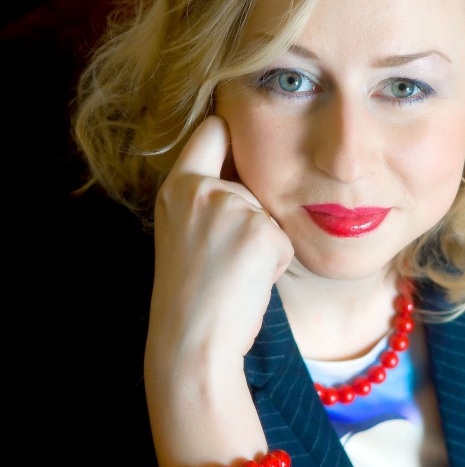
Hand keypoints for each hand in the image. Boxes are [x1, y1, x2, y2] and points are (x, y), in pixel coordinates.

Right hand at [147, 115, 293, 375]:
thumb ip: (208, 197)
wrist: (192, 341)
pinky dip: (276, 263)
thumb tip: (253, 169)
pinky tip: (249, 282)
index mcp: (177, 188)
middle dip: (253, 215)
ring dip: (264, 243)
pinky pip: (284, 240)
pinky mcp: (262, 232)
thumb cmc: (192, 295)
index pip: (212, 131)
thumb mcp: (185, 232)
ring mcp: (232, 208)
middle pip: (253, 182)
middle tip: (224, 259)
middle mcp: (202, 190)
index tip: (244, 125)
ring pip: (271, 214)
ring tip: (233, 273)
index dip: (232, 129)